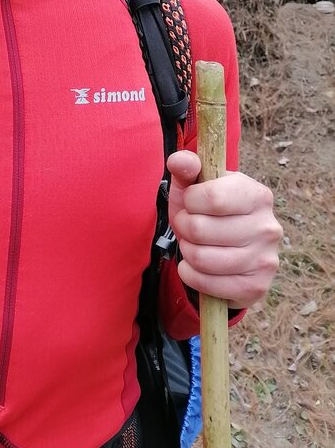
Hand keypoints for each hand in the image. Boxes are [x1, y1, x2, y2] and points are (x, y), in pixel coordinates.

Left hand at [166, 150, 282, 309]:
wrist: (226, 249)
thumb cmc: (207, 211)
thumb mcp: (195, 186)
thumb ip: (186, 168)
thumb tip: (179, 159)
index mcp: (257, 195)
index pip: (212, 198)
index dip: (190, 201)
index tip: (191, 202)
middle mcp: (268, 227)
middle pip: (201, 230)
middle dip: (183, 227)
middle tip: (188, 226)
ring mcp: (266, 260)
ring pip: (202, 258)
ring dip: (186, 251)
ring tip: (192, 243)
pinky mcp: (257, 288)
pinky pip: (207, 285)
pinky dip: (190, 274)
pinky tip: (195, 265)